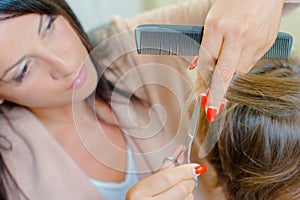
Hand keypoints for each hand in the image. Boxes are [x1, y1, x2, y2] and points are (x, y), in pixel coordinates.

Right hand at [126, 163, 205, 199]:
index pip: (168, 177)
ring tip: (178, 188)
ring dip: (188, 191)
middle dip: (190, 180)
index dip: (184, 170)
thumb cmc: (140, 198)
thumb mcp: (147, 182)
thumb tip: (180, 152)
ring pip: (187, 198)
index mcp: (140, 191)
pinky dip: (186, 198)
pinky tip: (177, 197)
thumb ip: (165, 167)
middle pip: (181, 189)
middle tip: (190, 175)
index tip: (195, 166)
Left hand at [195, 0, 284, 121]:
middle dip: (217, 95)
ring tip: (225, 72)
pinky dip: (242, 65)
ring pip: (239, 71)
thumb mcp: (212, 20)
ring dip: (229, 77)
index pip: (206, 62)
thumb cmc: (233, 4)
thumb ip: (205, 46)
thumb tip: (195, 68)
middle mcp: (236, 34)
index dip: (202, 83)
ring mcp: (254, 40)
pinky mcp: (267, 43)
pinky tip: (239, 56)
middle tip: (211, 111)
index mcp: (217, 26)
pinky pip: (251, 64)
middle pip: (224, 73)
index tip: (200, 98)